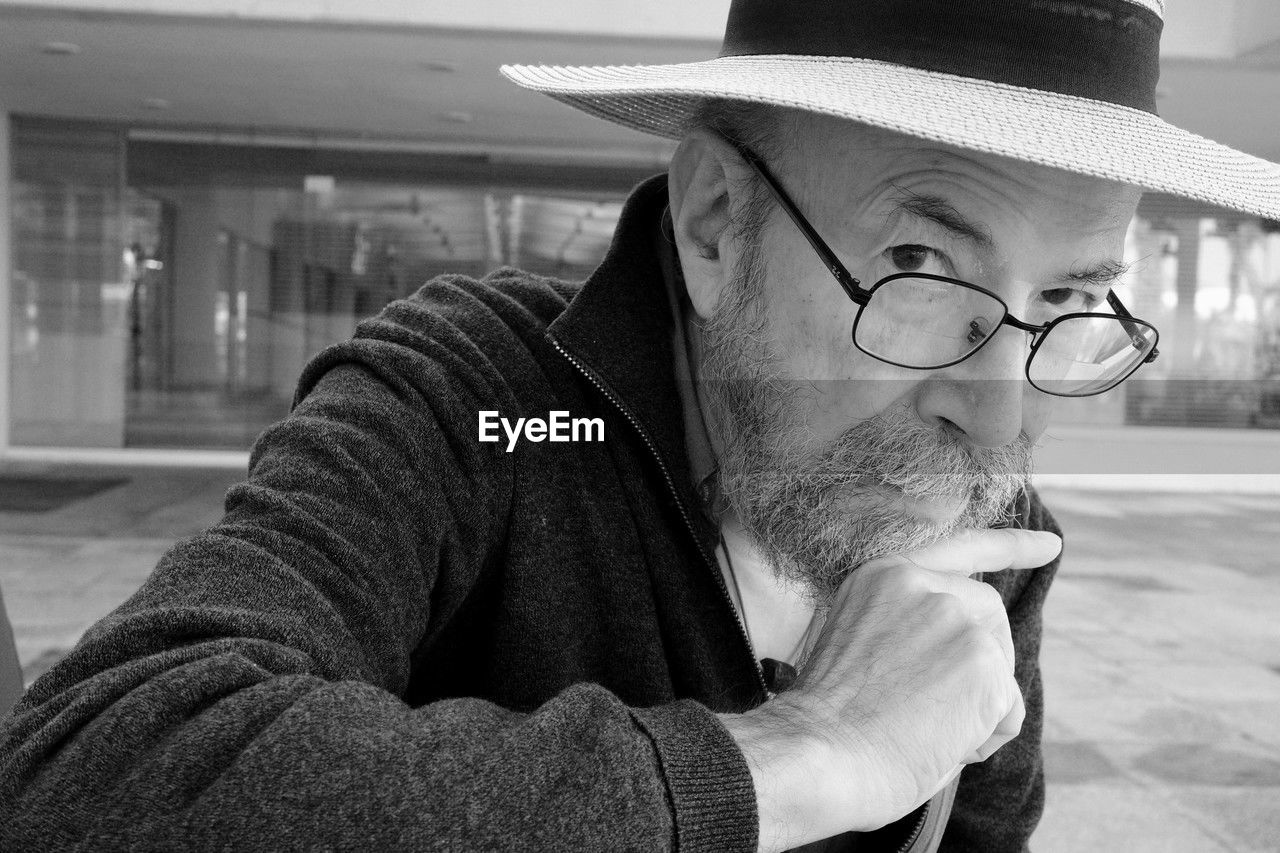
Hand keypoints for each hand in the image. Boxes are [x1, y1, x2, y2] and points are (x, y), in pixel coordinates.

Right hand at [720, 527, 1060, 851]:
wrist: (815, 755)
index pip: (956, 549)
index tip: (1051, 546)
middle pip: (988, 615)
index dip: (1009, 547)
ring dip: (975, 706)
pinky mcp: (983, 661)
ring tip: (924, 733)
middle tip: (940, 713)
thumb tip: (957, 661)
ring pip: (998, 666)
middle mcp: (921, 584)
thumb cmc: (826, 724)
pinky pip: (1008, 709)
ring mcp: (954, 617)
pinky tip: (940, 746)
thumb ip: (906, 629)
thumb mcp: (858, 646)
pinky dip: (983, 738)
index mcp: (882, 576)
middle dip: (982, 662)